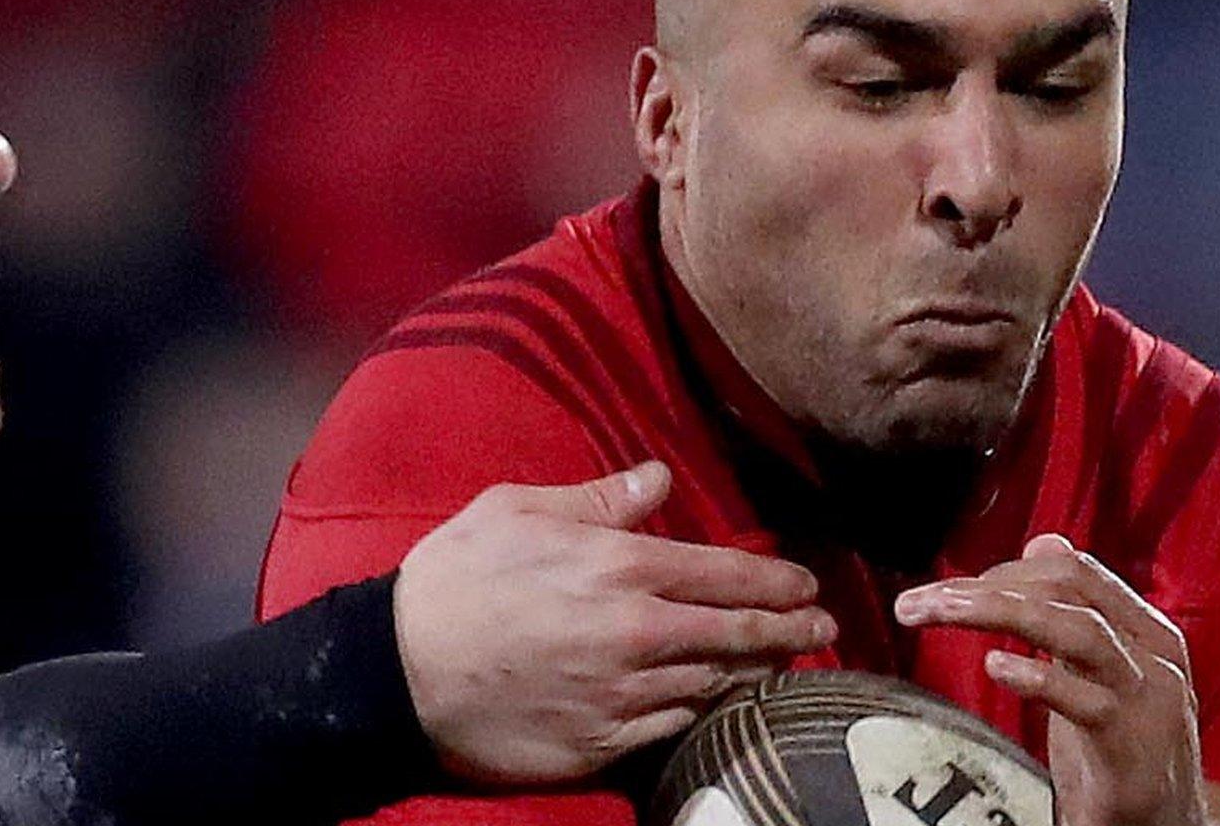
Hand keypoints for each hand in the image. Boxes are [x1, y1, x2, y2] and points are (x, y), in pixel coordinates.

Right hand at [392, 460, 837, 785]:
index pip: (724, 573)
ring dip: (755, 671)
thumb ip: (595, 497)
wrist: (398, 672)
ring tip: (780, 661)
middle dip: (789, 628)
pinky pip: (675, 724)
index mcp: (618, 566)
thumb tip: (658, 478)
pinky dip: (706, 709)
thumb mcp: (514, 510)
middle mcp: (636, 632)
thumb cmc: (452, 579)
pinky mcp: (603, 741)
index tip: (806, 584)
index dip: (775, 581)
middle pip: (737, 633)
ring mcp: (624, 694)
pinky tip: (718, 699)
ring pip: (715, 682)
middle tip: (821, 626)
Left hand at [895, 534, 1216, 825]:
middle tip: (919, 601)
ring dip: (996, 612)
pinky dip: (1039, 677)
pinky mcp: (1131, 748)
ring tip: (939, 611)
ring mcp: (1147, 700)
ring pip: (1077, 631)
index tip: (950, 589)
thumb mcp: (1097, 669)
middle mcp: (1154, 656)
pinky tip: (995, 665)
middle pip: (1067, 591)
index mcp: (1146, 631)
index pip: (1073, 571)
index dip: (1006, 570)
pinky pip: (1087, 702)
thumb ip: (1073, 608)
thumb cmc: (1120, 746)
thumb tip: (1044, 541)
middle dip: (984, 587)